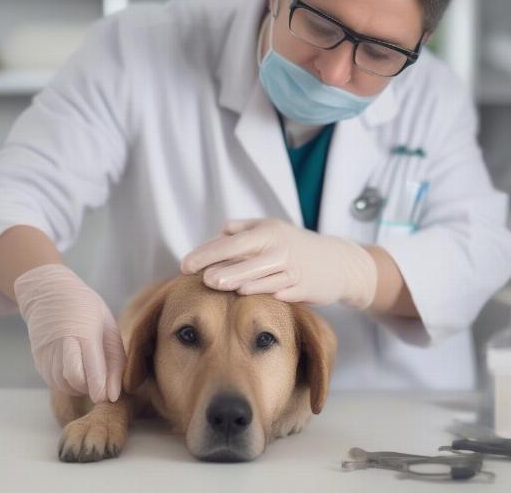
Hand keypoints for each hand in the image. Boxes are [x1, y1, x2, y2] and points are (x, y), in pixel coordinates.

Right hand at [14, 264, 125, 403]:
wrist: (49, 292)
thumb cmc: (87, 308)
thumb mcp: (108, 326)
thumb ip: (115, 360)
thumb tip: (115, 395)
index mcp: (82, 331)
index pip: (89, 365)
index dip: (98, 385)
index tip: (107, 399)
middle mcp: (60, 344)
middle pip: (73, 379)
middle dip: (90, 388)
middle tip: (101, 381)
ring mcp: (46, 353)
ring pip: (63, 385)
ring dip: (80, 387)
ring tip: (90, 370)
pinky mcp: (38, 360)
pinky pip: (55, 382)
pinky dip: (69, 383)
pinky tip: (78, 369)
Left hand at [181, 218, 377, 308]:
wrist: (339, 262)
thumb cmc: (295, 245)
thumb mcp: (271, 229)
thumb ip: (243, 230)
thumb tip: (217, 234)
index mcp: (268, 232)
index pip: (231, 242)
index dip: (207, 253)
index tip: (186, 264)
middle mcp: (280, 249)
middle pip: (246, 259)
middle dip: (221, 268)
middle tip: (199, 277)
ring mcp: (293, 269)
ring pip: (261, 277)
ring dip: (238, 281)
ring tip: (216, 285)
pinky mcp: (303, 288)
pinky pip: (280, 292)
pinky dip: (265, 292)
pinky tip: (247, 295)